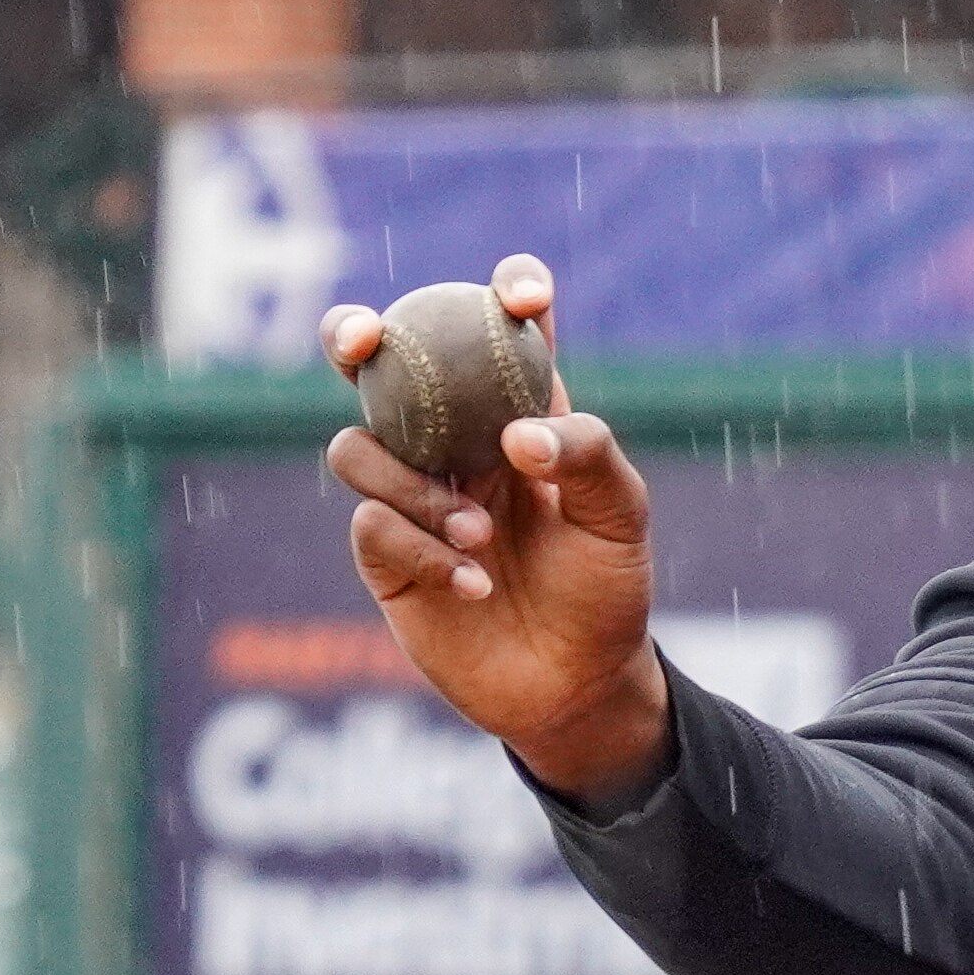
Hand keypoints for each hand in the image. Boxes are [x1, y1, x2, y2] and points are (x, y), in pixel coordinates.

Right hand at [322, 255, 673, 809]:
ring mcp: (409, 494)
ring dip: (415, 488)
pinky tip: (473, 585)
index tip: (523, 295)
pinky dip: (423, 549)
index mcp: (513, 409)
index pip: (496, 327)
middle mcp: (451, 440)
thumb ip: (583, 454)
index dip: (503, 289)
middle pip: (379, 361)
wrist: (574, 685)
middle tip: (364, 339)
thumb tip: (515, 435)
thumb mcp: (620, 514)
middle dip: (353, 334)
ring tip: (480, 536)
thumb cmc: (605, 586)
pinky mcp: (385, 556)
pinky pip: (370, 523)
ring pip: (357, 446)